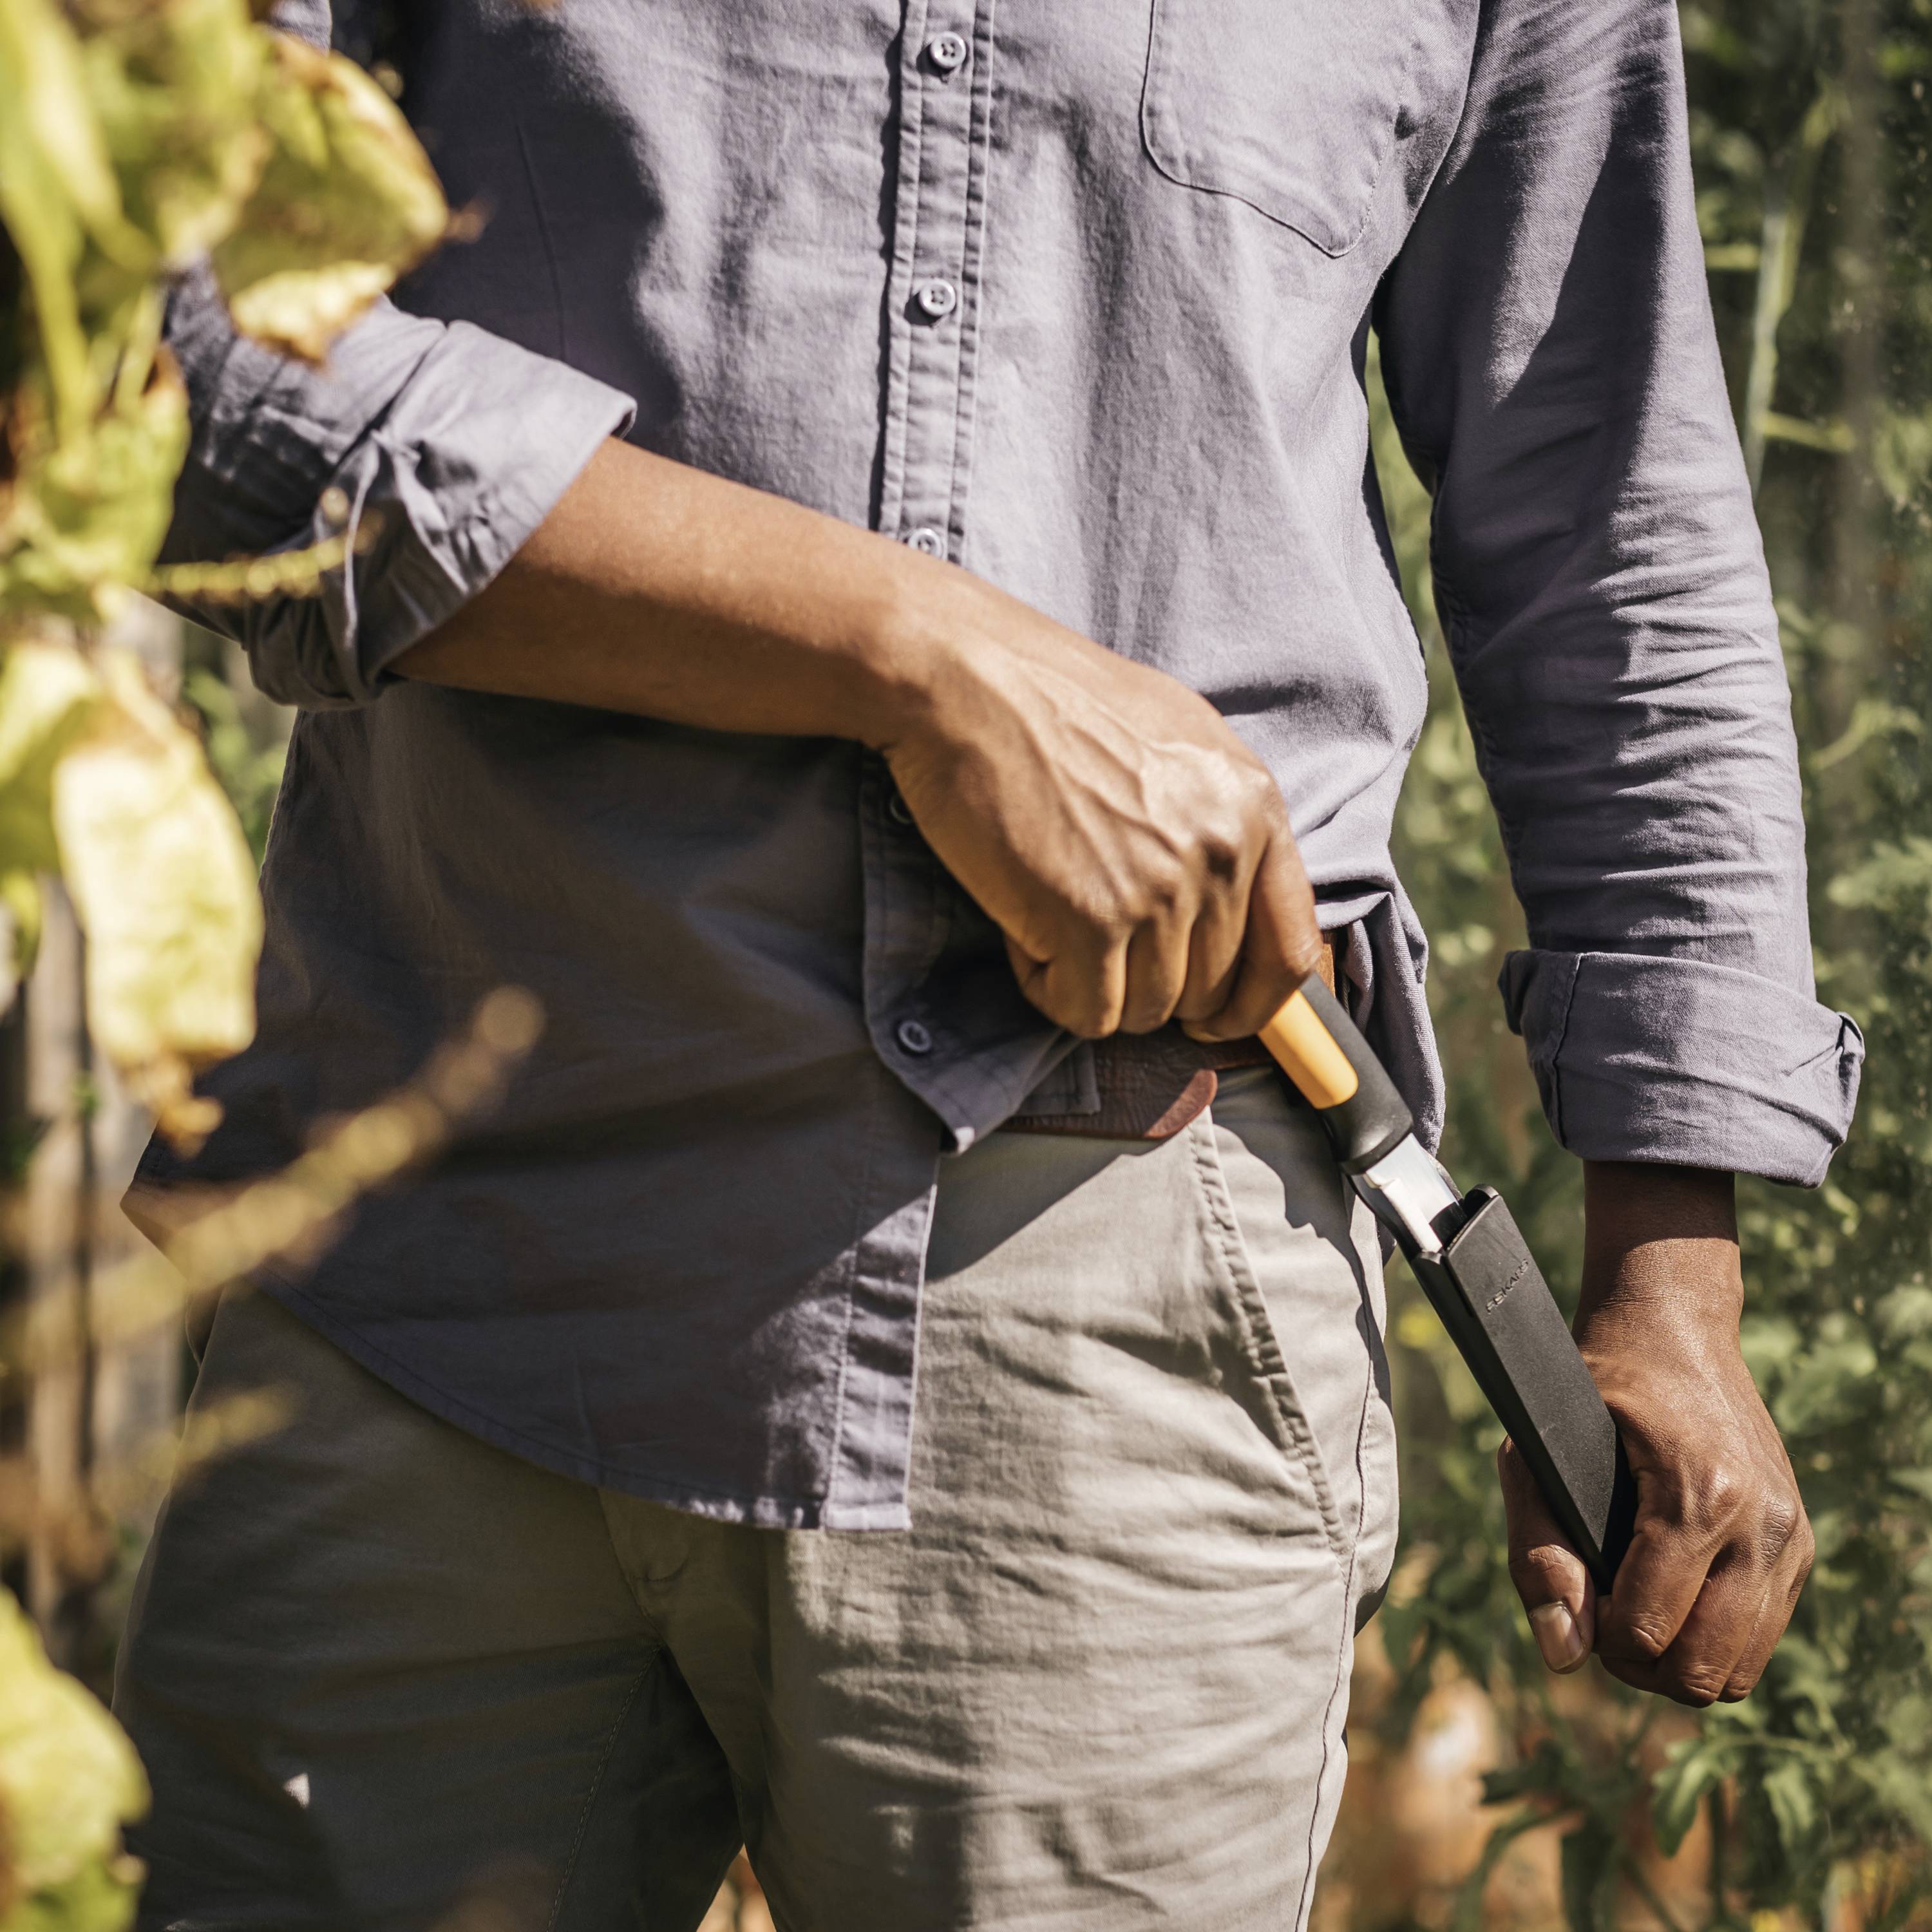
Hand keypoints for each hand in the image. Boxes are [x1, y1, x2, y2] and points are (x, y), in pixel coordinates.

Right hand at [876, 568, 1322, 1039]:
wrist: (967, 679)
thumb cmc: (1055, 700)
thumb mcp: (1177, 738)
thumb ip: (1217, 821)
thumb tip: (1227, 909)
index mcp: (1253, 807)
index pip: (1290, 950)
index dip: (1253, 1006)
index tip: (1214, 1019)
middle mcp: (1220, 852)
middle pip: (1207, 990)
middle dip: (1148, 985)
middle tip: (1092, 944)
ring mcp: (1158, 890)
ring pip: (1145, 1010)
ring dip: (1092, 984)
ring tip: (1049, 917)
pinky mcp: (1090, 920)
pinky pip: (1085, 1013)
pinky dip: (1048, 989)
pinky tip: (1024, 935)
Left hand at [1499, 1162, 1811, 1705]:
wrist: (1670, 1324)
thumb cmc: (1590, 1388)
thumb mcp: (1537, 1455)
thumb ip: (1538, 1553)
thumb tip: (1563, 1657)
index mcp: (1698, 1495)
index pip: (1650, 1630)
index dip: (1601, 1641)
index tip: (1578, 1608)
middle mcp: (1761, 1521)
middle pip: (1706, 1670)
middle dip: (1643, 1667)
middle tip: (1604, 1625)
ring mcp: (1790, 1533)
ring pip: (1742, 1667)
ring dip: (1684, 1662)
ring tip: (1636, 1617)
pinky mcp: (1801, 1540)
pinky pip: (1764, 1632)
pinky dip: (1719, 1636)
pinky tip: (1674, 1595)